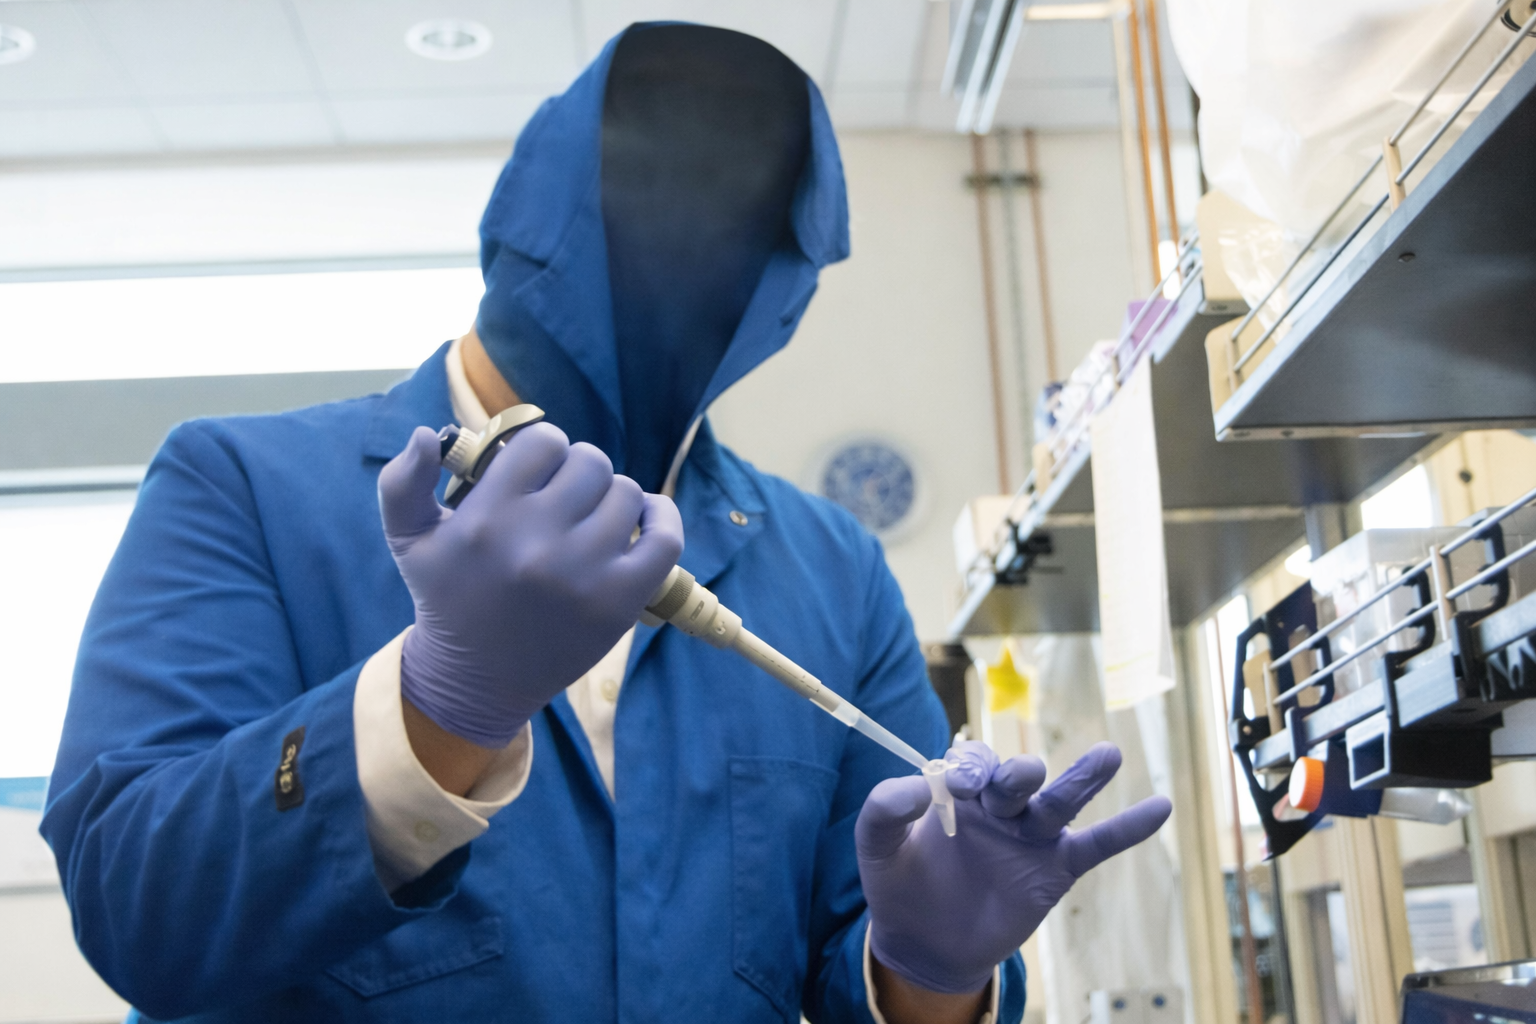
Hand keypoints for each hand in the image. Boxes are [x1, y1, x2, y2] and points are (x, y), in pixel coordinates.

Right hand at [378, 423, 682, 747]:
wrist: (477, 682)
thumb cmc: (447, 600)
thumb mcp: (407, 540)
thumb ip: (402, 481)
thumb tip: (427, 432)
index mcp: (488, 519)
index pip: (543, 441)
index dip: (543, 450)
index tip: (537, 472)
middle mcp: (537, 544)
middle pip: (590, 462)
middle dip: (577, 472)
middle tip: (564, 498)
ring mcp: (584, 573)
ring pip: (627, 493)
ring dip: (612, 497)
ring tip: (591, 518)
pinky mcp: (620, 601)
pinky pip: (665, 537)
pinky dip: (661, 518)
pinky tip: (643, 518)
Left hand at [857, 741, 1171, 994]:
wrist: (925, 944)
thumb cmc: (900, 886)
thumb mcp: (876, 847)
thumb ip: (885, 810)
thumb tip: (916, 785)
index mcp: (958, 791)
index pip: (972, 765)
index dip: (970, 769)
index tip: (961, 785)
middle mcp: (999, 805)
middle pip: (1017, 778)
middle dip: (1019, 774)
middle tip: (1021, 775)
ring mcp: (1030, 835)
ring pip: (1060, 801)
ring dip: (1083, 778)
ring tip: (1107, 755)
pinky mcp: (1055, 869)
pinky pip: (1096, 844)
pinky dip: (1128, 828)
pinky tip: (1159, 808)